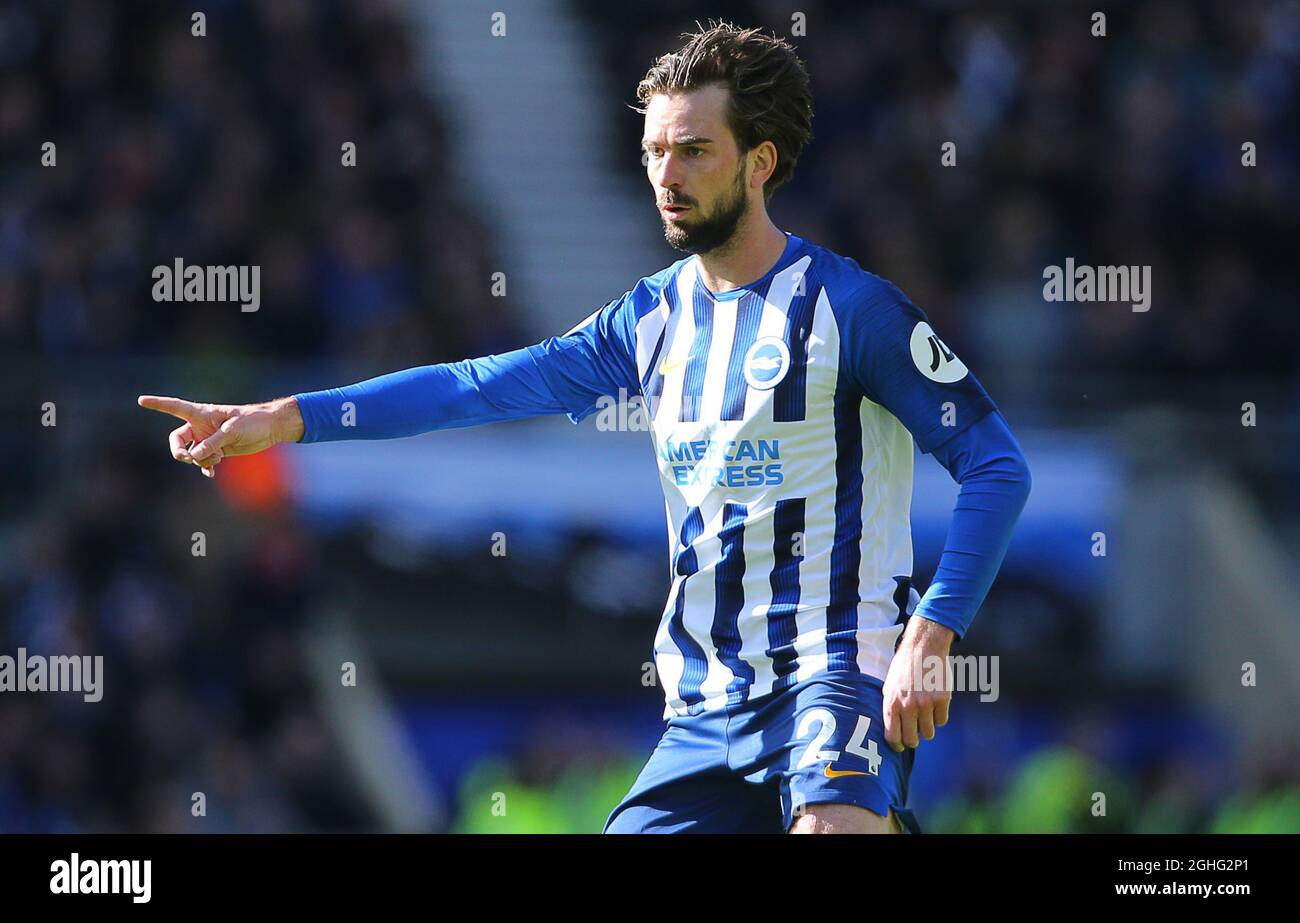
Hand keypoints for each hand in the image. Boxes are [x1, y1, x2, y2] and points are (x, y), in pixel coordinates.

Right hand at [137, 395, 302, 477]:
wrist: (270, 429)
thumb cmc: (252, 421)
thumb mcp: (232, 431)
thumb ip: (212, 443)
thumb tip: (195, 456)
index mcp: (202, 413)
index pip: (175, 407)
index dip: (158, 404)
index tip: (141, 400)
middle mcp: (201, 426)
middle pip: (177, 440)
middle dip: (179, 451)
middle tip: (188, 458)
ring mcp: (208, 439)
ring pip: (192, 454)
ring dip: (201, 460)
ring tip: (218, 457)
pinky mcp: (218, 450)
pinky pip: (203, 462)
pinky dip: (205, 467)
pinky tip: (211, 473)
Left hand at [882, 616, 955, 751]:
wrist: (923, 648)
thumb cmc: (903, 668)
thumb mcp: (888, 686)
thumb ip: (891, 708)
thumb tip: (894, 731)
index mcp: (892, 704)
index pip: (893, 737)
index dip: (897, 746)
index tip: (900, 746)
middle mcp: (908, 706)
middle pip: (912, 740)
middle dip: (913, 740)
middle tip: (915, 735)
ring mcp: (926, 704)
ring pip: (929, 732)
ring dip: (927, 727)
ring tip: (925, 714)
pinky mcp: (942, 700)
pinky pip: (942, 721)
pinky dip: (939, 716)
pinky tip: (935, 704)